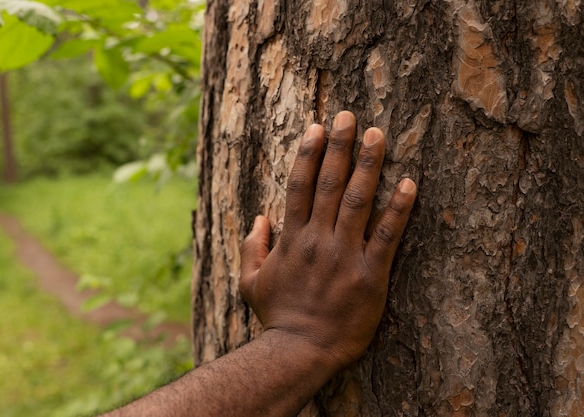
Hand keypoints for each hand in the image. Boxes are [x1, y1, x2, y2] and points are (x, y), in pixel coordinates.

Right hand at [239, 111, 416, 371]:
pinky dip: (399, 208)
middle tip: (349, 116)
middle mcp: (318, 240)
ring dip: (368, 165)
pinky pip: (387, 235)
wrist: (301, 350)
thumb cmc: (278, 316)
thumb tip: (259, 217)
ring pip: (358, 201)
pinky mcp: (370, 274)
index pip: (299, 187)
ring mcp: (345, 255)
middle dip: (339, 147)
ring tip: (378, 135)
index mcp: (292, 239)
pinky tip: (409, 183)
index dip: (308, 154)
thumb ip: (252, 247)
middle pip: (329, 184)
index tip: (317, 128)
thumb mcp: (250, 283)